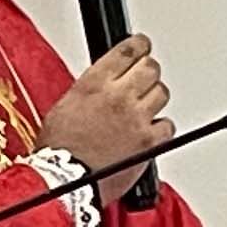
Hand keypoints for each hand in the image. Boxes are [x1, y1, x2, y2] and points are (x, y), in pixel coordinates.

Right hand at [42, 36, 174, 177]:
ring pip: (162, 93)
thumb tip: (105, 83)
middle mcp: (119, 97)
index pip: (128, 51)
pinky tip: (149, 132)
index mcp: (95, 83)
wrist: (64, 181)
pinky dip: (160, 128)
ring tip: (144, 108)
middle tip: (144, 77)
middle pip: (150, 68)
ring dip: (154, 98)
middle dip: (148, 70)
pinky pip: (167, 125)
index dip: (140, 45)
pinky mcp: (149, 143)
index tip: (143, 45)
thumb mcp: (65, 105)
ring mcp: (137, 119)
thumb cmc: (59, 150)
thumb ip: (92, 89)